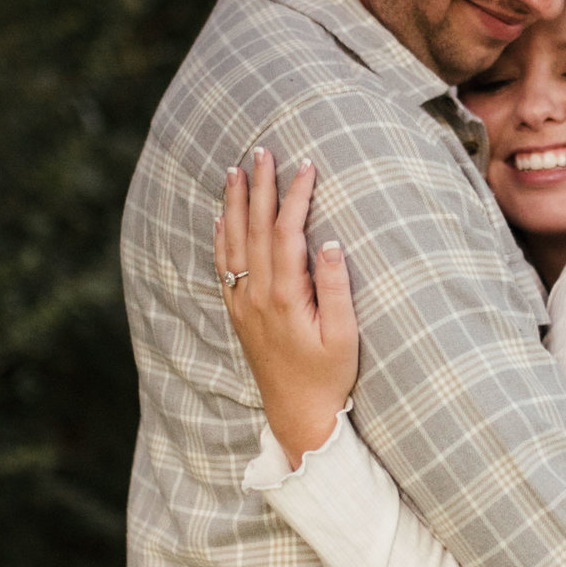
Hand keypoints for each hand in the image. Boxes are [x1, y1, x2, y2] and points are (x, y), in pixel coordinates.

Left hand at [215, 148, 358, 467]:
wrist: (297, 415)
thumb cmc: (328, 377)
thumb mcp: (344, 336)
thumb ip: (336, 288)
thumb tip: (330, 242)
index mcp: (287, 297)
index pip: (288, 232)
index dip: (296, 196)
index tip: (306, 165)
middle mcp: (258, 296)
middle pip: (256, 229)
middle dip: (260, 187)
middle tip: (262, 151)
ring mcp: (244, 305)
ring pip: (234, 242)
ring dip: (235, 204)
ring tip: (235, 170)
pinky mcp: (238, 314)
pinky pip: (224, 267)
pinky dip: (221, 237)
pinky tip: (222, 217)